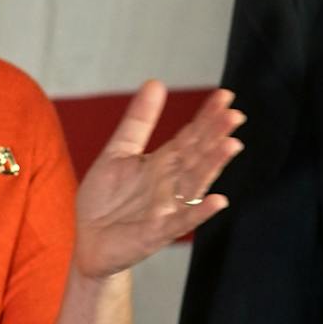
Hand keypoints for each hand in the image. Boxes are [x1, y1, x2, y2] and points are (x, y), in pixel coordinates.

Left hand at [72, 82, 243, 278]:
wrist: (87, 241)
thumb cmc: (106, 200)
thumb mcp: (118, 152)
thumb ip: (139, 121)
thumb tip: (156, 82)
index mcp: (162, 163)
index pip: (190, 136)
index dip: (206, 117)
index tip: (225, 96)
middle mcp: (170, 184)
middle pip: (196, 156)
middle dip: (215, 136)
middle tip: (234, 115)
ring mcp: (167, 208)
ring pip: (194, 184)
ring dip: (213, 166)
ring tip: (231, 145)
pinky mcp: (156, 233)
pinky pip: (181, 221)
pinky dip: (199, 212)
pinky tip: (218, 201)